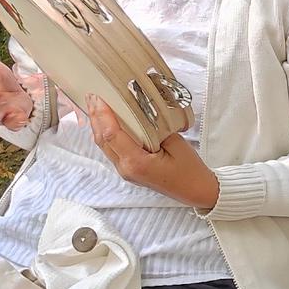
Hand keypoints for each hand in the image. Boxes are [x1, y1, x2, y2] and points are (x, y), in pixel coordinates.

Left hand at [86, 96, 219, 210]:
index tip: (98, 97)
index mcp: (137, 163)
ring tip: (95, 106)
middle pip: (102, 140)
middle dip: (95, 117)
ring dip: (98, 125)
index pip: (112, 135)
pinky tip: (106, 122)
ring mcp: (125, 171)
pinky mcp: (128, 170)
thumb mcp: (176, 143)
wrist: (196, 191)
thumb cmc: (190, 170)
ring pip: (103, 145)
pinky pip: (111, 149)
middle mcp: (126, 169)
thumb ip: (156, 128)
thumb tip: (142, 114)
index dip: (103, 115)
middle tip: (92, 96)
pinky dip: (106, 134)